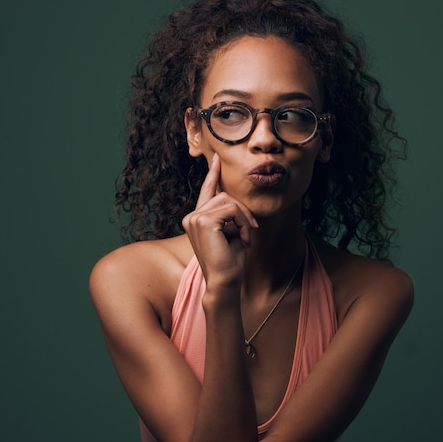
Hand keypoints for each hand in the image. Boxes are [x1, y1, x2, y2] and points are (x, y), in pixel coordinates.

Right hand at [182, 154, 258, 288]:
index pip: (207, 192)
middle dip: (243, 211)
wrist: (224, 282)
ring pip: (229, 201)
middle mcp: (191, 217)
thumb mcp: (232, 233)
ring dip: (244, 219)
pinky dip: (243, 223)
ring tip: (246, 238)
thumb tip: (235, 201)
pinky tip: (243, 239)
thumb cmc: (229, 262)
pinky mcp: (203, 220)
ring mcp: (194, 218)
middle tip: (251, 232)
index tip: (217, 159)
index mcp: (196, 219)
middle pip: (224, 195)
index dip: (213, 174)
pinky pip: (232, 209)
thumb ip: (230, 216)